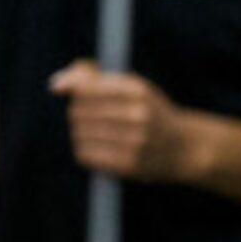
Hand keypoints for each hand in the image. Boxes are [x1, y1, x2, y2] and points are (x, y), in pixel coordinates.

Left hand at [52, 64, 196, 182]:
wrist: (184, 148)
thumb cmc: (149, 112)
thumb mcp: (131, 86)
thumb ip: (92, 77)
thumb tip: (55, 85)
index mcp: (138, 91)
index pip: (84, 89)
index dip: (75, 92)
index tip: (81, 97)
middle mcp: (138, 115)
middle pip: (78, 111)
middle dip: (78, 113)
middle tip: (91, 117)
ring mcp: (134, 142)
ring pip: (79, 134)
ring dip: (81, 133)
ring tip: (96, 133)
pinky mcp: (128, 164)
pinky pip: (86, 154)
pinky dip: (85, 150)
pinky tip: (98, 148)